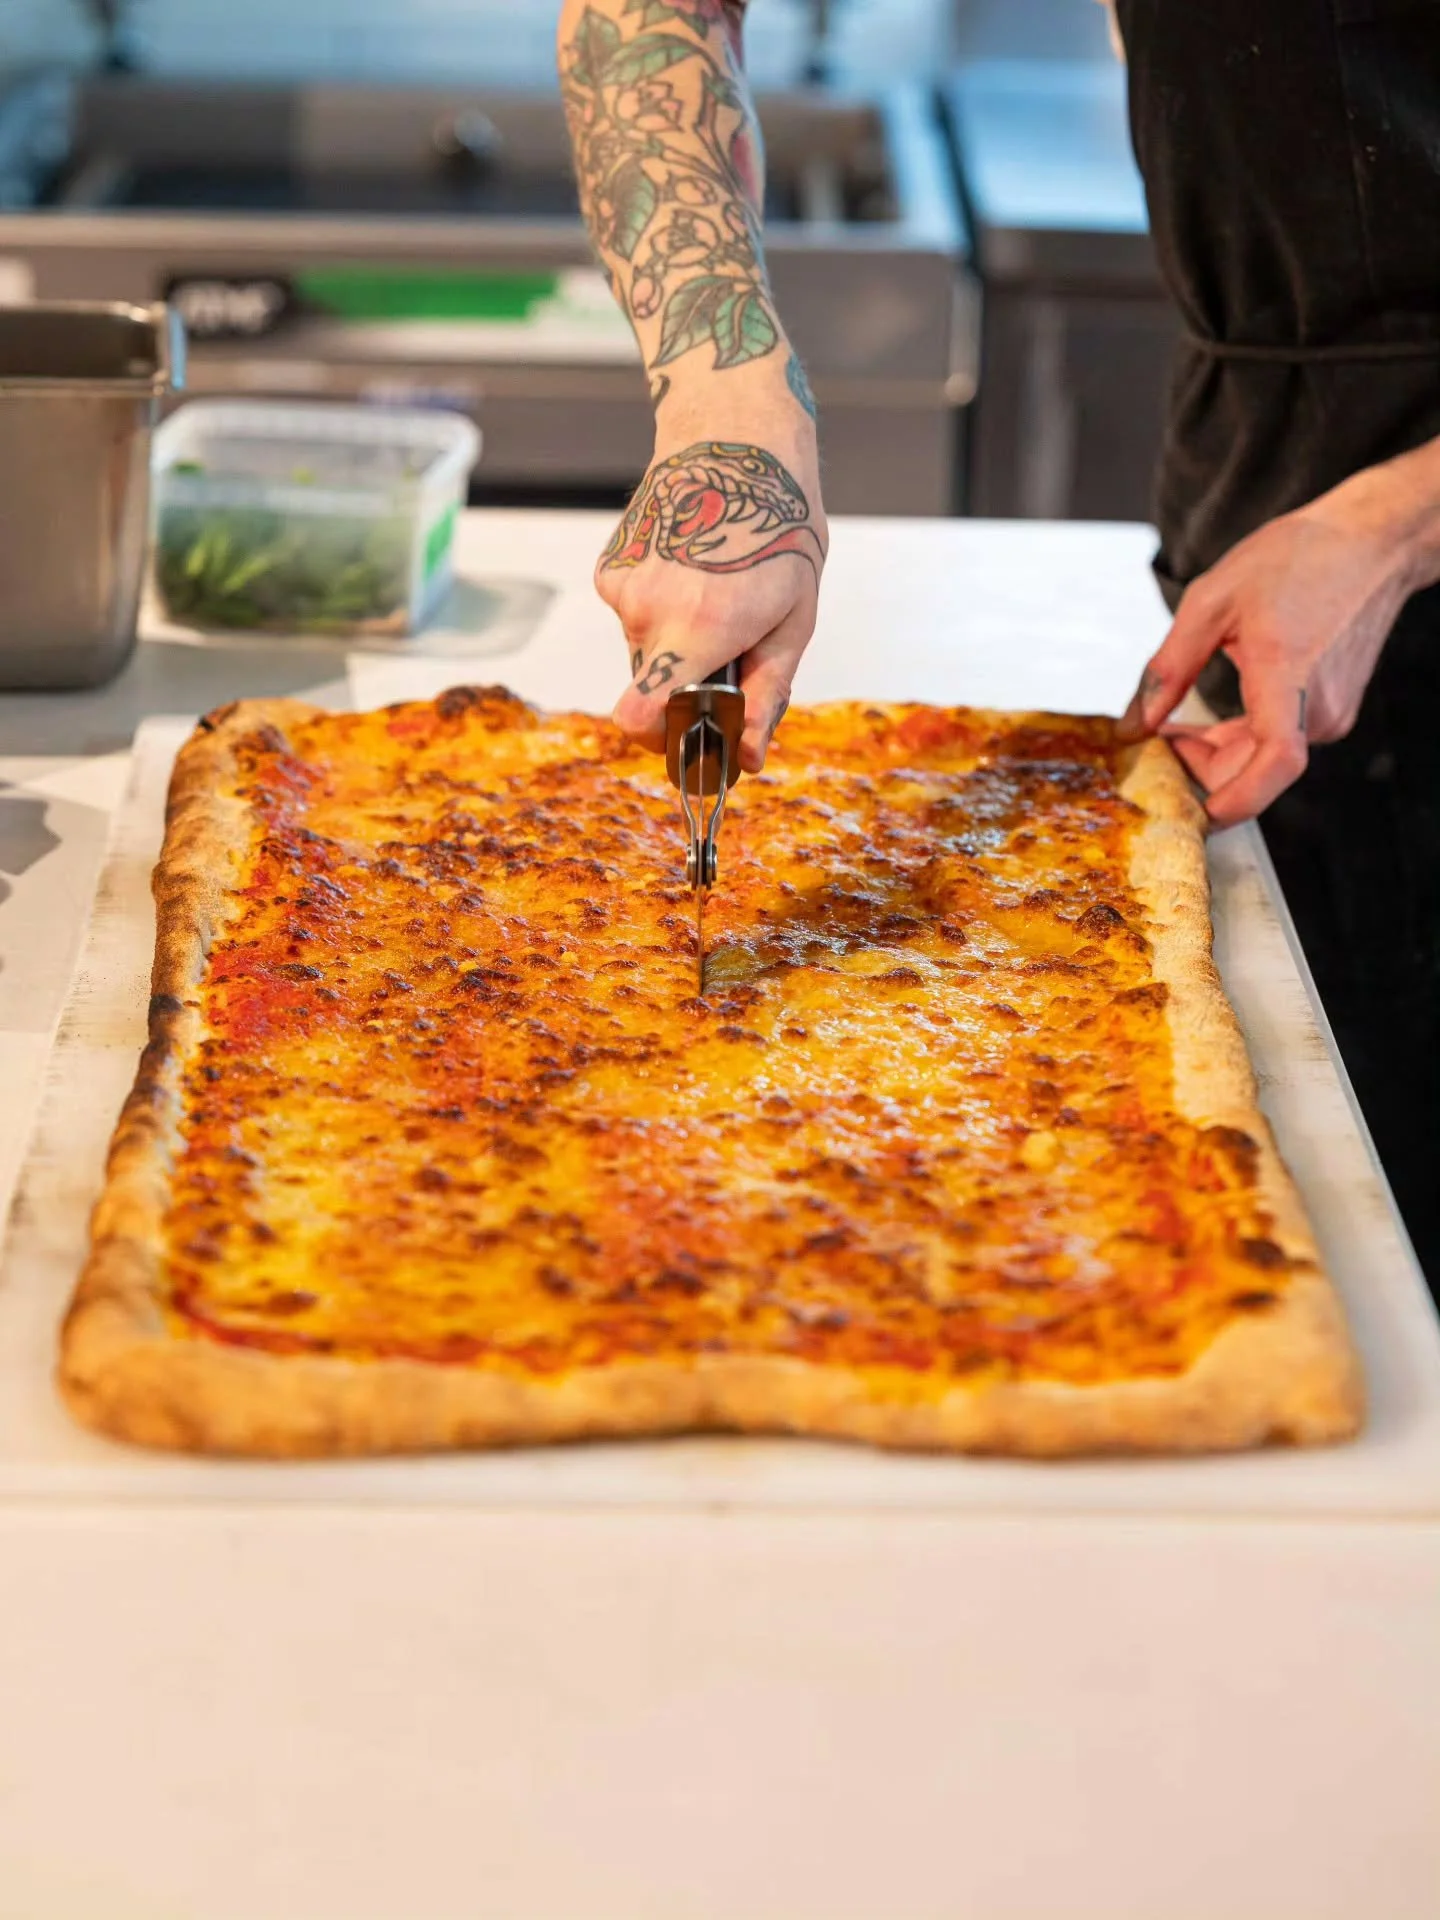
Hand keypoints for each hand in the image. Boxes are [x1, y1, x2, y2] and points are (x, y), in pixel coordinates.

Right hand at [595, 430, 826, 773]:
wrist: (731, 439)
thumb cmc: (778, 527)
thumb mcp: (794, 619)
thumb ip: (765, 694)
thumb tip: (745, 758)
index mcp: (702, 629)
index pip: (640, 717)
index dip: (663, 741)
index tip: (689, 736)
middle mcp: (650, 612)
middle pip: (650, 690)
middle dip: (683, 685)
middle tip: (727, 643)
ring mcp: (622, 589)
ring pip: (641, 652)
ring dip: (673, 642)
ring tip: (712, 593)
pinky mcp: (608, 571)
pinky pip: (630, 617)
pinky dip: (657, 610)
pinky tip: (687, 571)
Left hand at [1116, 473, 1424, 824]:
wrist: (1368, 541)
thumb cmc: (1298, 558)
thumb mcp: (1211, 602)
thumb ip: (1168, 668)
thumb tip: (1135, 724)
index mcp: (1288, 676)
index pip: (1276, 762)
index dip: (1239, 799)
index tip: (1199, 816)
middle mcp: (1318, 707)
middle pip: (1251, 769)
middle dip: (1195, 769)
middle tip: (1150, 747)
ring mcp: (1330, 713)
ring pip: (1259, 758)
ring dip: (1212, 754)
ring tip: (1170, 727)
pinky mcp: (1331, 711)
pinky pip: (1274, 742)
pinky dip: (1236, 741)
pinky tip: (1205, 721)